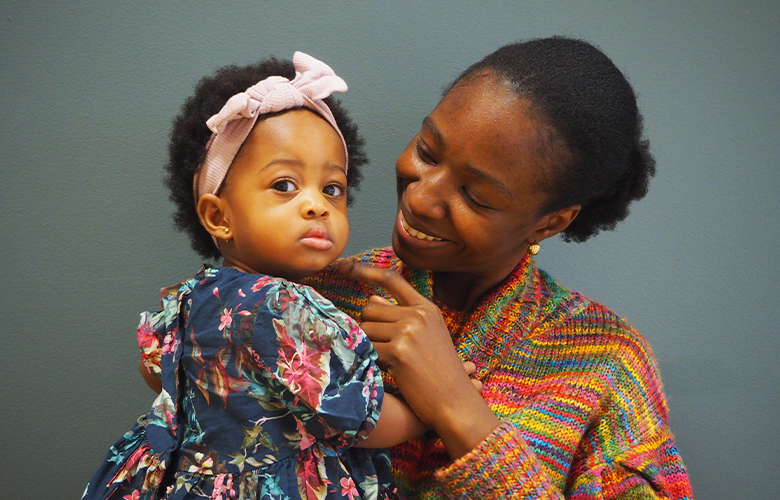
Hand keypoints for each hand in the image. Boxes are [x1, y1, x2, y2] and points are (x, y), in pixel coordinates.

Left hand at [339, 263, 499, 457]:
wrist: (455, 402)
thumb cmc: (439, 373)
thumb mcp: (427, 337)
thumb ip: (402, 316)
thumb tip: (372, 299)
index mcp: (427, 308)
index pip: (391, 279)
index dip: (364, 271)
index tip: (344, 266)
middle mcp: (418, 314)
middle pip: (370, 308)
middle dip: (370, 327)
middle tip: (386, 349)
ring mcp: (409, 331)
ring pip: (365, 328)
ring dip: (369, 345)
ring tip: (391, 362)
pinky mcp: (398, 351)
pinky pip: (367, 348)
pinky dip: (372, 360)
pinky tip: (390, 370)